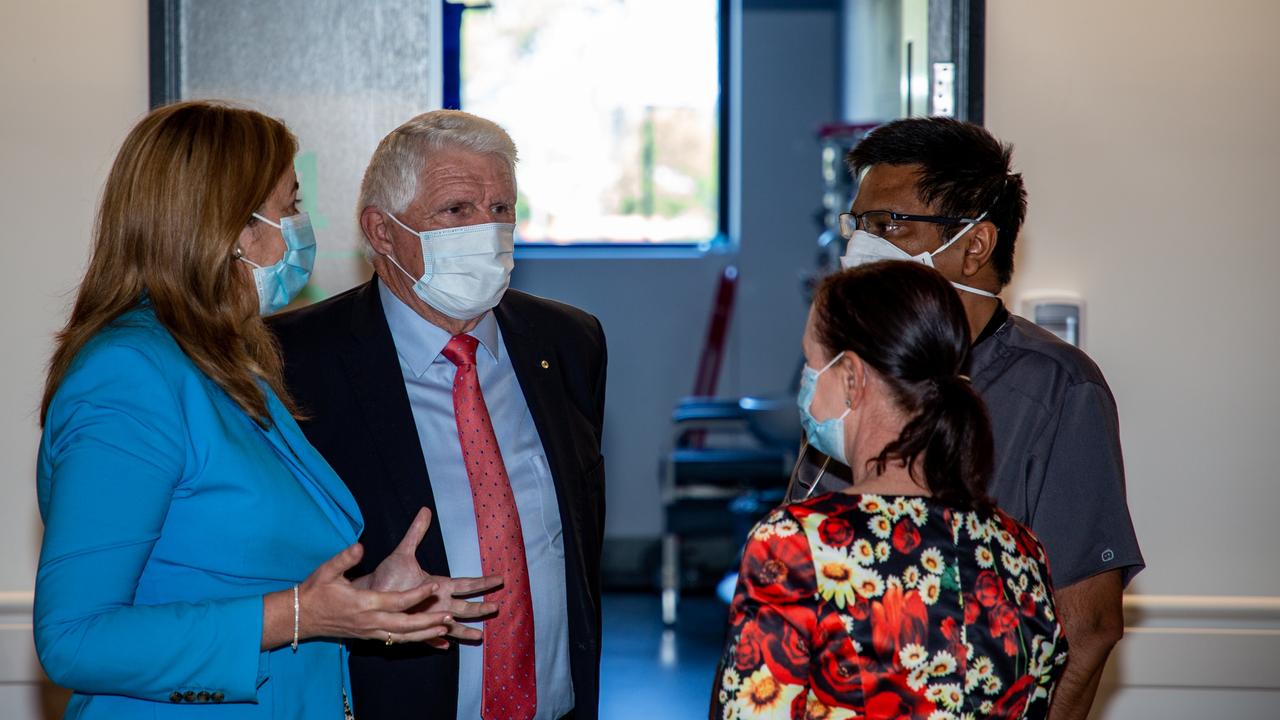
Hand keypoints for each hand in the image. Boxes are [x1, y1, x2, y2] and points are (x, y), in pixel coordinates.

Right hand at [296, 543, 452, 644]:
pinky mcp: (368, 636)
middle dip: (428, 621)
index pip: (396, 601)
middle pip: (404, 624)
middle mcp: (369, 621)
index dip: (417, 594)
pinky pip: (394, 640)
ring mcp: (369, 631)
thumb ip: (345, 558)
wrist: (300, 617)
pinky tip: (427, 639)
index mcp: (363, 603)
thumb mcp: (327, 570)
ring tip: (445, 628)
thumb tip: (360, 546)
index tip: (434, 586)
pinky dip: (413, 641)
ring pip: (401, 637)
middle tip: (449, 616)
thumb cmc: (315, 591)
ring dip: (424, 634)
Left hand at [362, 507, 501, 646]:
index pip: (466, 584)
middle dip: (481, 607)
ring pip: (452, 625)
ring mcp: (427, 616)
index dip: (483, 582)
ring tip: (480, 636)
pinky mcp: (414, 628)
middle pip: (465, 607)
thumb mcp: (404, 552)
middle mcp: (437, 602)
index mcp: (438, 586)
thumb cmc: (387, 575)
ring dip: (465, 630)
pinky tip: (446, 647)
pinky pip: (428, 637)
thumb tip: (425, 510)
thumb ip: (415, 532)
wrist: (369, 593)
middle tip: (497, 607)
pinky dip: (437, 641)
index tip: (500, 578)